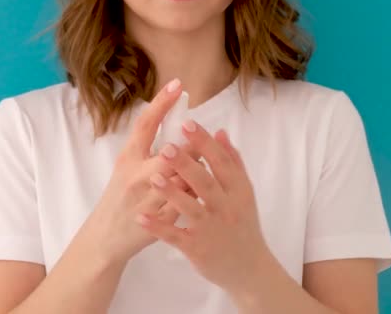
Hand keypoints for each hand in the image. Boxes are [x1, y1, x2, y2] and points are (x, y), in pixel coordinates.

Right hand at [73, 79, 201, 264]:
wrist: (106, 236)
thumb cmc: (121, 195)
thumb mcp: (128, 166)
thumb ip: (150, 148)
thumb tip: (179, 125)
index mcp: (128, 157)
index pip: (145, 124)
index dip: (161, 103)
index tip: (178, 85)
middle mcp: (136, 176)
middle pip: (170, 153)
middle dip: (191, 146)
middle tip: (202, 137)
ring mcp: (147, 199)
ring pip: (182, 180)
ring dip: (197, 172)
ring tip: (207, 168)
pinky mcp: (158, 220)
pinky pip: (185, 203)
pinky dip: (196, 196)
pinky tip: (204, 194)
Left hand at [135, 120, 272, 293]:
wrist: (249, 268)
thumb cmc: (243, 224)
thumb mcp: (243, 193)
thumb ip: (232, 162)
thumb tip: (220, 132)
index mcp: (238, 191)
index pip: (221, 162)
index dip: (204, 143)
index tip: (188, 124)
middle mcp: (226, 208)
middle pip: (205, 183)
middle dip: (186, 164)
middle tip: (168, 147)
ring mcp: (211, 229)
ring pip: (190, 208)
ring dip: (172, 193)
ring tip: (154, 178)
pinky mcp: (197, 248)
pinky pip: (175, 236)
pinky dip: (158, 227)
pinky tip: (142, 217)